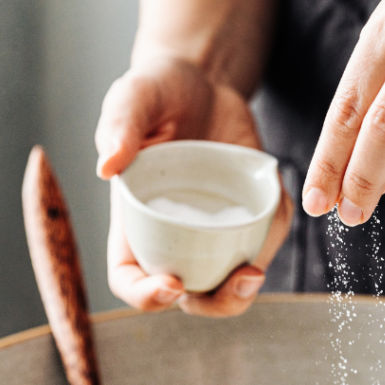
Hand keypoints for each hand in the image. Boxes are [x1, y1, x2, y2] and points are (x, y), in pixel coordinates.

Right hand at [95, 53, 292, 315]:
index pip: (130, 279)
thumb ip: (119, 126)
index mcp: (134, 223)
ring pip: (229, 281)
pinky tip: (278, 208)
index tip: (172, 284)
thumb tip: (107, 166)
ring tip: (255, 268)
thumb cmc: (156, 92)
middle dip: (214, 303)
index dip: (146, 296)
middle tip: (238, 280)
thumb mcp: (133, 97)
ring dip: (245, 287)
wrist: (202, 81)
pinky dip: (273, 236)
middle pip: (189, 297)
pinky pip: (262, 240)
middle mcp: (172, 237)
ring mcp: (212, 232)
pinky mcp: (247, 217)